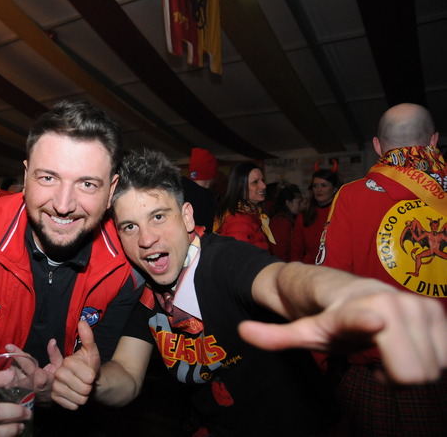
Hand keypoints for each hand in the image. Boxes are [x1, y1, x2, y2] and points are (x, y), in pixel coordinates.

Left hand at [4, 341, 63, 404]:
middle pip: (15, 368)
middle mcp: (30, 385)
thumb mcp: (59, 367)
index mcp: (41, 378)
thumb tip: (52, 341)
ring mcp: (22, 391)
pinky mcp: (16, 394)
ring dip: (12, 367)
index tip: (9, 346)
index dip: (18, 355)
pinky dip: (9, 374)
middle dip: (14, 360)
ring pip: (10, 375)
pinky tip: (14, 372)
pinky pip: (7, 382)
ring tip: (18, 364)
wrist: (50, 399)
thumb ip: (54, 354)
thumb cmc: (54, 380)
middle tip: (14, 354)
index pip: (27, 364)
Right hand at [52, 320, 100, 409]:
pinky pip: (73, 405)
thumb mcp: (91, 351)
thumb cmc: (89, 366)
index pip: (86, 375)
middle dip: (88, 386)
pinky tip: (77, 397)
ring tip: (83, 389)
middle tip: (87, 382)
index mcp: (66, 361)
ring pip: (78, 398)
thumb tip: (82, 322)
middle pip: (82, 387)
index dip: (91, 375)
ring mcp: (55, 387)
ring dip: (84, 396)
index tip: (90, 373)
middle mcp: (57, 374)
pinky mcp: (55, 399)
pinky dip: (78, 403)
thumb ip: (88, 338)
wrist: (86, 382)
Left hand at [239, 282, 446, 383]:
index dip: (367, 322)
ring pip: (433, 370)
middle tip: (374, 360)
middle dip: (396, 376)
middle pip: (413, 374)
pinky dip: (428, 360)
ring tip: (386, 350)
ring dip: (411, 368)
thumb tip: (241, 331)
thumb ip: (274, 336)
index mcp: (352, 308)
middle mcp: (390, 302)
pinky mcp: (437, 311)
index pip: (362, 317)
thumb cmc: (325, 314)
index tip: (375, 322)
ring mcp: (418, 306)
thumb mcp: (302, 330)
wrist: (349, 290)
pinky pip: (446, 359)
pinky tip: (404, 346)